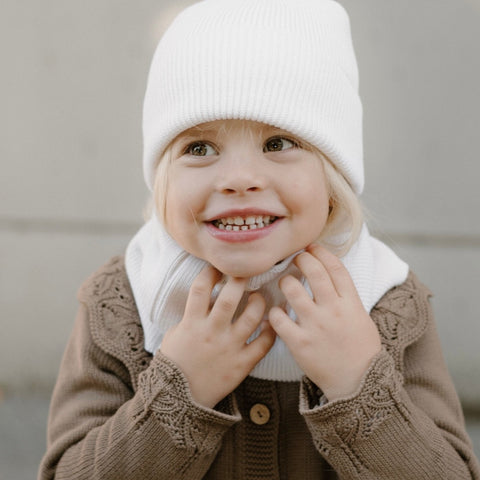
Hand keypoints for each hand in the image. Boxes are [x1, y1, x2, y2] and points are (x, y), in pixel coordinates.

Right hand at [160, 265, 275, 407]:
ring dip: (259, 302)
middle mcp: (212, 331)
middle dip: (240, 279)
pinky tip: (271, 322)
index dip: (210, 271)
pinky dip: (270, 331)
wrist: (179, 400)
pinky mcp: (242, 364)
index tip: (218, 265)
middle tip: (247, 271)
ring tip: (259, 297)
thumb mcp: (174, 335)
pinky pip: (262, 344)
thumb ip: (190, 316)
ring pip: (251, 317)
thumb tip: (205, 299)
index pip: (201, 288)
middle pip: (230, 297)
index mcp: (192, 323)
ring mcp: (229, 347)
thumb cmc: (174, 364)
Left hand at [269, 244, 381, 400]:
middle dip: (302, 259)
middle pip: (314, 272)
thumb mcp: (361, 318)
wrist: (357, 384)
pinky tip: (277, 312)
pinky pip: (278, 318)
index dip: (322, 252)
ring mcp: (315, 326)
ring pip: (292, 289)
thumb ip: (346, 297)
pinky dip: (274, 312)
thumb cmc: (359, 349)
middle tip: (296, 258)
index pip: (336, 268)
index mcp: (351, 303)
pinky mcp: (299, 343)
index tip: (312, 247)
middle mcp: (333, 310)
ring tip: (286, 284)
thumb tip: (329, 274)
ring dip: (286, 282)